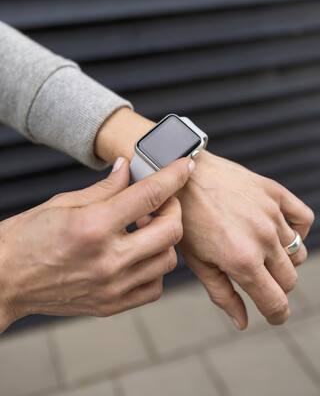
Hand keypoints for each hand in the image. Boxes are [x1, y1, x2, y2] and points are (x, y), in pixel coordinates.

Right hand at [0, 157, 193, 332]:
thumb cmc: (26, 238)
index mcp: (94, 226)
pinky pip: (153, 287)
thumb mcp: (63, 202)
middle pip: (170, 230)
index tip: (183, 166)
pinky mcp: (111, 304)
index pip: (149, 195)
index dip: (172, 176)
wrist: (4, 279)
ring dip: (164, 238)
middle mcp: (108, 260)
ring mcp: (112, 287)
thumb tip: (127, 168)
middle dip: (173, 208)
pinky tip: (138, 254)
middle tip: (160, 201)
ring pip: (167, 260)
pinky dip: (154, 268)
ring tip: (143, 228)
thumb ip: (104, 187)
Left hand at [177, 150, 313, 329]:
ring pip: (297, 253)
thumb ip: (222, 294)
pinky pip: (304, 218)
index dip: (276, 315)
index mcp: (241, 260)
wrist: (180, 177)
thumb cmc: (183, 219)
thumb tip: (242, 322)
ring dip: (283, 261)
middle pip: (289, 280)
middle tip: (256, 278)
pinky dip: (298, 229)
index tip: (273, 314)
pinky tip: (279, 231)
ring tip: (260, 252)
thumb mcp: (196, 262)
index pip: (276, 302)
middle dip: (276, 287)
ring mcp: (270, 213)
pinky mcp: (273, 192)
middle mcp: (262, 238)